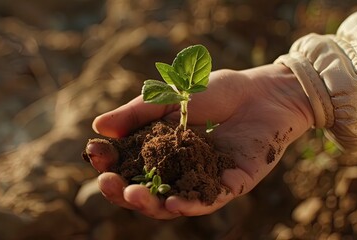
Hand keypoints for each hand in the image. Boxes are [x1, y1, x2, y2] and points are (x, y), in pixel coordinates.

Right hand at [86, 64, 313, 218]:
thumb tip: (98, 127)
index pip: (129, 164)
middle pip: (145, 190)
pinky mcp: (230, 186)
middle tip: (107, 183)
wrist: (263, 92)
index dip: (110, 163)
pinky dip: (189, 206)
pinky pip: (208, 202)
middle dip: (122, 190)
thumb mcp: (170, 98)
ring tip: (133, 195)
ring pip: (171, 203)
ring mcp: (203, 180)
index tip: (94, 154)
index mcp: (161, 150)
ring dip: (150, 204)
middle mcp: (179, 170)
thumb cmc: (217, 91)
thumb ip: (137, 113)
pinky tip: (173, 203)